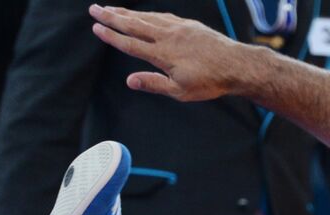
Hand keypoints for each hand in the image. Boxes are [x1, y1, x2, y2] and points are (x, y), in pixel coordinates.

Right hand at [90, 6, 248, 101]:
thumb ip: (154, 84)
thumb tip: (129, 80)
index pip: (130, 43)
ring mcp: (178, 28)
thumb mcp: (181, 91)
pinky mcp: (188, 25)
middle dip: (112, 17)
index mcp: (163, 54)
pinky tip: (142, 14)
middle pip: (134, 24)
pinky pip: (162, 16)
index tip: (96, 27)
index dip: (112, 36)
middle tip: (93, 9)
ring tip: (111, 9)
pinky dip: (147, 14)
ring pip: (147, 18)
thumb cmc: (210, 82)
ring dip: (127, 13)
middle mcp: (168, 36)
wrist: (236, 64)